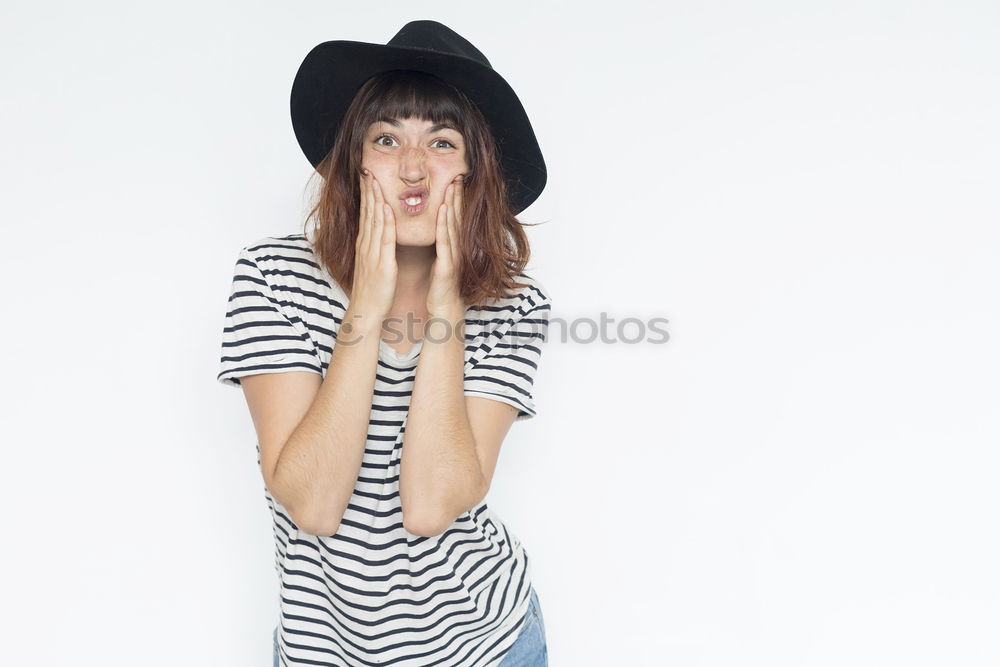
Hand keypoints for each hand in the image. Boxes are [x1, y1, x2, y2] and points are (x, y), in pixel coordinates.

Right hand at [349, 168, 396, 324]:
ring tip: (374, 179)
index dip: (366, 194)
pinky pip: (383, 239)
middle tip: (367, 169)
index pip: (365, 214)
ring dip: (374, 199)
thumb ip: (374, 248)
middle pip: (367, 212)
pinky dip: (384, 222)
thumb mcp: (371, 264)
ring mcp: (372, 253)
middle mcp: (366, 245)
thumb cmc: (371, 290)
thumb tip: (375, 236)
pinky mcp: (382, 263)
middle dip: (367, 190)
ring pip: (373, 221)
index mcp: (365, 245)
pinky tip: (385, 208)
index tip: (367, 176)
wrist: (366, 311)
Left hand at [427, 174, 465, 318]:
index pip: (453, 217)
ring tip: (452, 185)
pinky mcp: (446, 265)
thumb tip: (437, 229)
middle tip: (457, 175)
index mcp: (452, 245)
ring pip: (452, 225)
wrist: (443, 307)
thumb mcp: (441, 259)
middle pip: (456, 216)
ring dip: (452, 204)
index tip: (454, 180)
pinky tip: (443, 210)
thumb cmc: (440, 284)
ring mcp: (453, 255)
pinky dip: (444, 224)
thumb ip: (441, 244)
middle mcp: (456, 247)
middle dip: (457, 196)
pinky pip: (445, 241)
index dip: (455, 199)